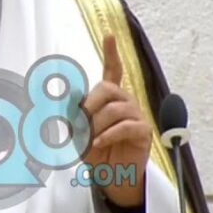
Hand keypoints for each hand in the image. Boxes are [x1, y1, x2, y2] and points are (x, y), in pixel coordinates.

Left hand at [81, 34, 151, 208]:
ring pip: (115, 109)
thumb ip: (74, 114)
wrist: (111, 177)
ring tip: (91, 140)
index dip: (111, 53)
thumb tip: (68, 97)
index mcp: (110, 98)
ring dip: (97, 124)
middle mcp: (125, 102)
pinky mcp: (143, 131)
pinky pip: (125, 126)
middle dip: (90, 104)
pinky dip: (108, 134)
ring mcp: (136, 115)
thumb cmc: (96, 152)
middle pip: (108, 88)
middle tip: (80, 123)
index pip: (113, 71)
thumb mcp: (78, 132)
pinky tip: (99, 143)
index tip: (109, 35)